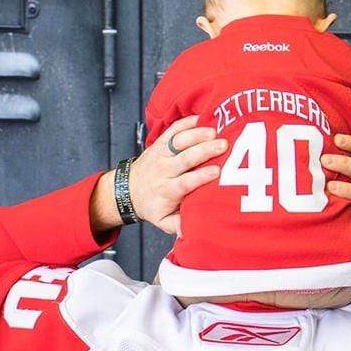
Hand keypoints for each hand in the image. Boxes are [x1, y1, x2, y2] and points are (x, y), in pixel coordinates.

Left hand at [90, 115, 226, 235]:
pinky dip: (186, 122)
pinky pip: (172, 129)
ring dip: (197, 134)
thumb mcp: (162, 222)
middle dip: (204, 151)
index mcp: (168, 190)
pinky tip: (202, 117)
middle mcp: (164, 170)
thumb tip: (191, 232)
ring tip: (215, 130)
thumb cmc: (152, 206)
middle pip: (185, 158)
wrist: (127, 190)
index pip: (185, 182)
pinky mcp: (160, 143)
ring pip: (179, 141)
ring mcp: (161, 154)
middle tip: (223, 145)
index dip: (201, 176)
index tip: (217, 172)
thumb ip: (178, 226)